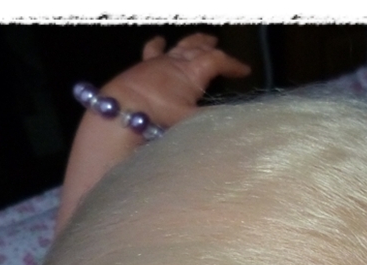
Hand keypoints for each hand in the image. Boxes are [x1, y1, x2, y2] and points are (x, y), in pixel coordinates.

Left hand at [101, 33, 250, 127]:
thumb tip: (237, 121)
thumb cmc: (160, 117)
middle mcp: (176, 63)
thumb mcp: (192, 122)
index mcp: (192, 72)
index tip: (245, 71)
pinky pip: (150, 51)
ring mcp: (156, 63)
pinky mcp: (139, 68)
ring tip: (197, 39)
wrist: (121, 112)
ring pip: (177, 46)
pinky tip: (158, 42)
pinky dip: (157, 46)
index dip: (233, 64)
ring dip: (189, 42)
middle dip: (209, 46)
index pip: (217, 61)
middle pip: (196, 48)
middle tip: (217, 43)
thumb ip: (214, 121)